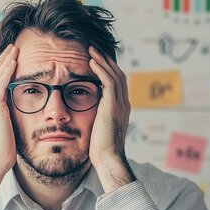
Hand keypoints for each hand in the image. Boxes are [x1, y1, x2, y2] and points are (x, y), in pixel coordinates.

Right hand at [0, 44, 18, 199]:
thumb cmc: (3, 151)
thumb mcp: (7, 130)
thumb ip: (10, 119)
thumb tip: (19, 116)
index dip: (1, 69)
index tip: (11, 59)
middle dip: (2, 60)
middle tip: (13, 47)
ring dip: (6, 61)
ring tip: (15, 49)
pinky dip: (6, 71)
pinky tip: (14, 62)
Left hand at [88, 47, 134, 190]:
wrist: (108, 159)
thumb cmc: (100, 150)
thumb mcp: (98, 129)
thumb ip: (96, 118)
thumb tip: (85, 115)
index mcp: (121, 109)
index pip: (117, 83)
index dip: (108, 70)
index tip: (97, 61)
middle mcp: (124, 104)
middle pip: (118, 75)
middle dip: (106, 61)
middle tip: (94, 50)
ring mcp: (120, 104)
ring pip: (114, 74)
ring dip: (102, 61)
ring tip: (91, 50)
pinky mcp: (113, 106)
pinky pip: (108, 81)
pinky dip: (101, 69)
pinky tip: (91, 62)